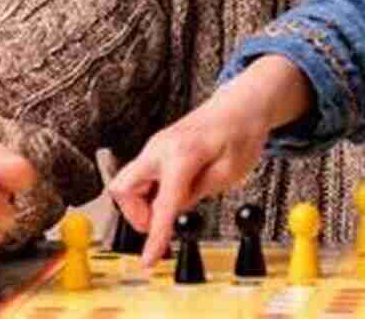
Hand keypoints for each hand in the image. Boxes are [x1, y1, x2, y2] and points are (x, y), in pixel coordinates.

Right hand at [107, 91, 270, 267]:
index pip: (162, 204)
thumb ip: (199, 193)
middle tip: (165, 219)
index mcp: (182, 155)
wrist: (241, 104)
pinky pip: (141, 177)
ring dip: (145, 202)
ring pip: (129, 184)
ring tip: (180, 198)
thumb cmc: (240, 132)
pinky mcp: (157, 150)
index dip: (155, 236)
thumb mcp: (231, 171)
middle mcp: (160, 148)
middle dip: (137, 214)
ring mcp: (155, 147)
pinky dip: (152, 191)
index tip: (148, 259)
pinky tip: (178, 188)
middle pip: (123, 190)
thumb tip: (173, 210)